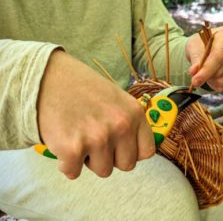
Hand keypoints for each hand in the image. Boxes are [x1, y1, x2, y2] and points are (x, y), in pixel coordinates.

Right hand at [38, 50, 154, 178]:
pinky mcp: (73, 149)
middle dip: (112, 157)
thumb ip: (129, 123)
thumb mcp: (117, 99)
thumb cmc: (83, 89)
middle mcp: (121, 126)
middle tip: (95, 140)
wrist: (48, 78)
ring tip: (79, 137)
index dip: (132, 151)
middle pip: (127, 165)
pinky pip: (74, 173)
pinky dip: (67, 163)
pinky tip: (63, 142)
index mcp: (135, 113)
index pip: (146, 151)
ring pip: (103, 171)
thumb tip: (135, 149)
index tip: (120, 147)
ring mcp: (98, 138)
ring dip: (90, 160)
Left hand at [186, 26, 222, 91]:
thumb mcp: (193, 46)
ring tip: (205, 72)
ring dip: (210, 80)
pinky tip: (211, 76)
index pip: (220, 55)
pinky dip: (215, 85)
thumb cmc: (200, 45)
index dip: (207, 69)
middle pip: (222, 69)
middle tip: (196, 74)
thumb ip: (194, 58)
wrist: (207, 49)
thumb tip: (194, 71)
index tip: (195, 80)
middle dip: (206, 76)